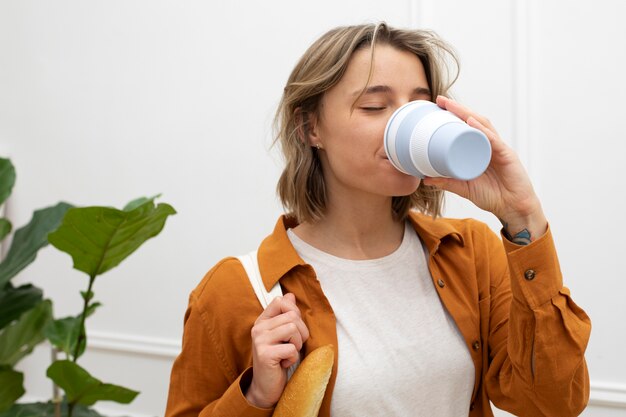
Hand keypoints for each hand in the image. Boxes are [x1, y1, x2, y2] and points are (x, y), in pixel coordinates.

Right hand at [245, 293, 309, 407]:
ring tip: (288, 353)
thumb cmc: (278, 359)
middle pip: (292, 316)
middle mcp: (258, 328)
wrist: (266, 387)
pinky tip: (283, 364)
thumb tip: (290, 295)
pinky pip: (291, 348)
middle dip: (301, 332)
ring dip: (297, 344)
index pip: (281, 302)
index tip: (293, 330)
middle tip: (293, 346)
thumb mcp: (283, 335)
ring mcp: (259, 341)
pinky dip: (292, 358)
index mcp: (262, 321)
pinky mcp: (265, 354)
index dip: (294, 313)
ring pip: (293, 329)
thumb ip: (286, 315)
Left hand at [423, 96, 546, 239]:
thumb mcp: (463, 188)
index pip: (466, 127)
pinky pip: (493, 140)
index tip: (436, 106)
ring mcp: (499, 148)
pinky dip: (482, 131)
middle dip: (457, 108)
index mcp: (479, 149)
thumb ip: (446, 182)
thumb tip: (424, 178)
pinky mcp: (507, 155)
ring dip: (467, 114)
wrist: (512, 208)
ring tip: (452, 106)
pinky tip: (471, 123)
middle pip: (474, 120)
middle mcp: (489, 144)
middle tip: (440, 100)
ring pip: (483, 126)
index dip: (453, 115)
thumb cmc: (492, 195)